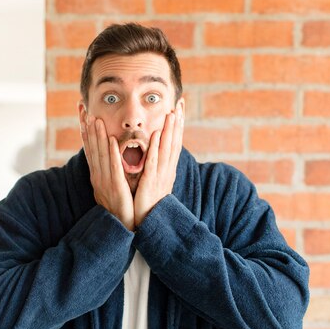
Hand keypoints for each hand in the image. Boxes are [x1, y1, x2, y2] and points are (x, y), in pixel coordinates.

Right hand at [80, 115, 134, 230]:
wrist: (119, 228)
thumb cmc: (118, 209)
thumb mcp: (110, 188)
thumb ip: (108, 173)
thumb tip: (108, 160)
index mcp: (97, 175)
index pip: (90, 149)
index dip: (86, 131)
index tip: (83, 114)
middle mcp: (98, 176)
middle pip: (92, 148)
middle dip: (88, 128)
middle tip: (84, 109)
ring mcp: (105, 182)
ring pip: (100, 155)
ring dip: (97, 136)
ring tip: (95, 118)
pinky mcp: (115, 188)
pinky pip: (113, 168)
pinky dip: (111, 153)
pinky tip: (110, 140)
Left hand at [133, 108, 183, 226]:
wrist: (150, 223)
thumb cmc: (151, 204)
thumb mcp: (156, 183)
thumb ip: (157, 168)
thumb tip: (158, 155)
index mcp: (167, 169)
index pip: (174, 143)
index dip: (178, 126)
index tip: (179, 110)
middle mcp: (167, 170)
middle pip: (174, 143)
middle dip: (177, 123)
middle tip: (179, 105)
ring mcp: (161, 176)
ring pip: (166, 149)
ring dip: (170, 131)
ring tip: (171, 114)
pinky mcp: (151, 182)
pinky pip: (154, 161)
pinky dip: (156, 147)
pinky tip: (157, 134)